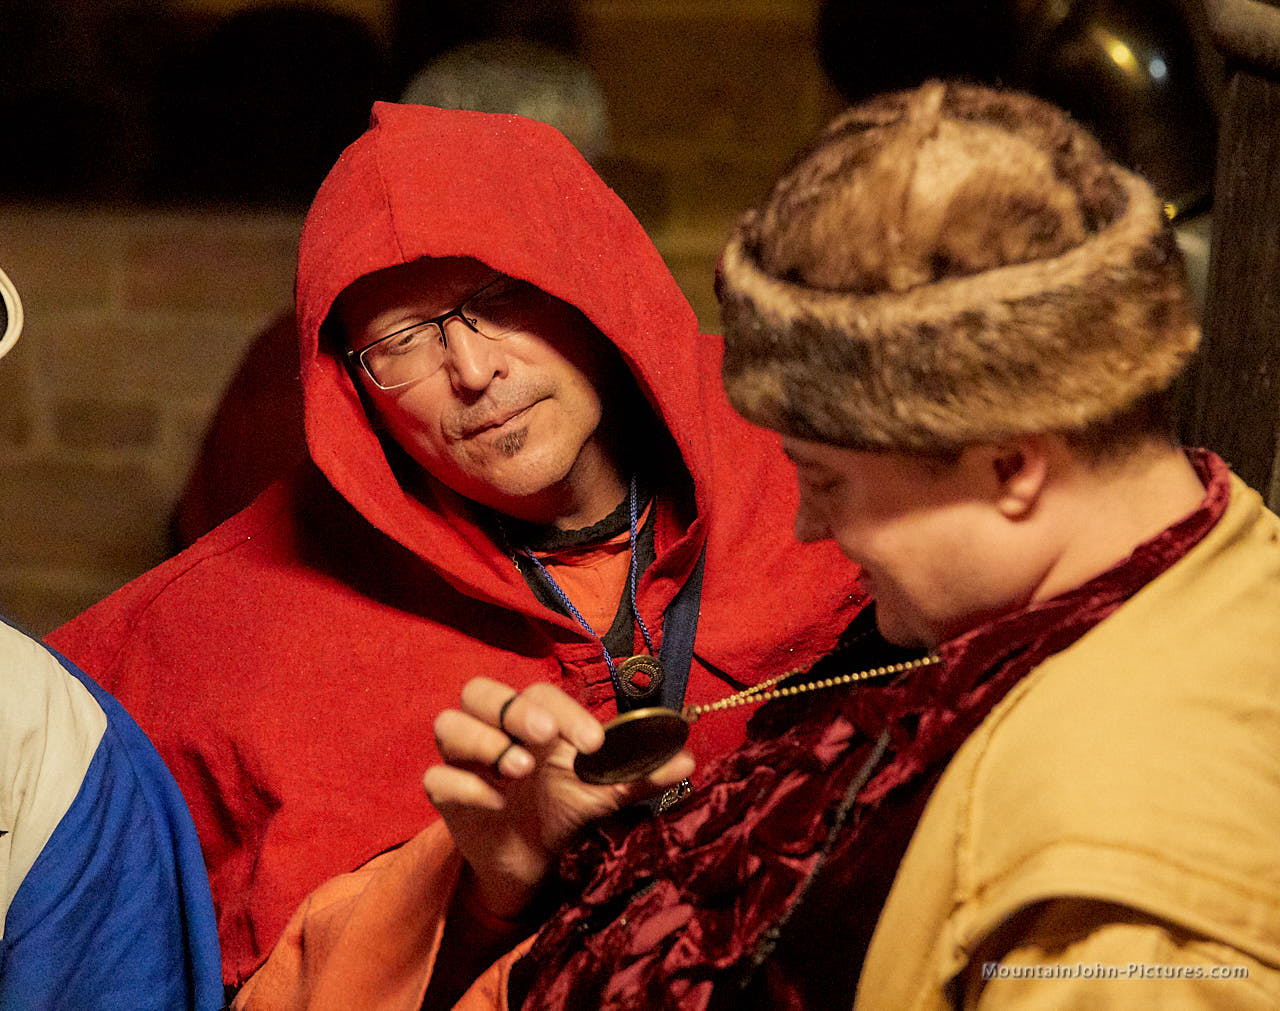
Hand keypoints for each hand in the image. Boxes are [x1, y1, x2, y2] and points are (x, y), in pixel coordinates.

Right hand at [423, 677, 693, 919]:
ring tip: (519, 769)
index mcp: (533, 719)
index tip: (595, 744)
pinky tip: (495, 802)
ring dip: (482, 740)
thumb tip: (687, 760)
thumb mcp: (606, 794)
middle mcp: (494, 729)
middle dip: (511, 708)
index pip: (538, 694)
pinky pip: (436, 778)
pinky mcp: (447, 796)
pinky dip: (462, 784)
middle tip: (544, 738)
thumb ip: (640, 776)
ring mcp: (466, 761)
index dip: (564, 710)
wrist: (535, 863)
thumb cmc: (567, 810)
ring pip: (448, 724)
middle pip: (479, 691)